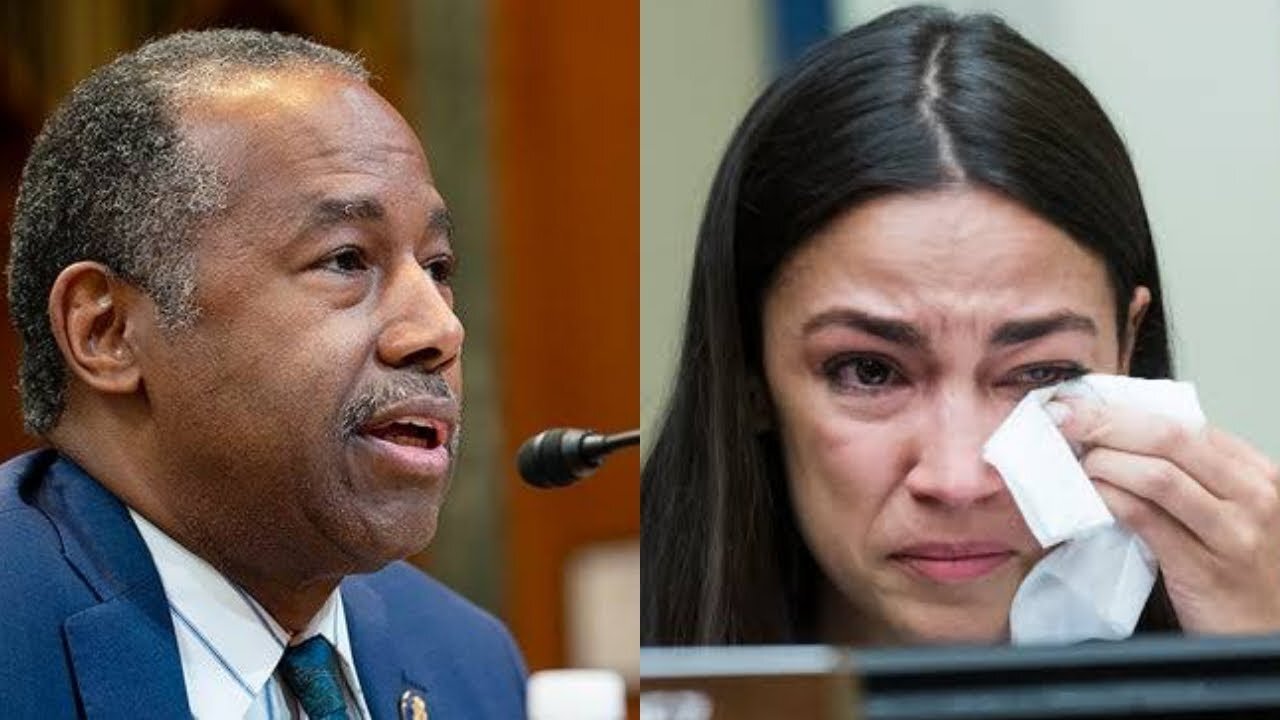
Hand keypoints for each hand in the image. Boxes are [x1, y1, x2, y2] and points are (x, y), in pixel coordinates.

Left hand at [1051, 396, 1279, 633]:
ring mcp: (1233, 532)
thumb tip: (1118, 436)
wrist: (1265, 635)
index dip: (1125, 410)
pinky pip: (1147, 519)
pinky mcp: (1204, 568)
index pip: (1186, 424)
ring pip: (1158, 476)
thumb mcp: (1229, 512)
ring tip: (1075, 461)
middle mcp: (1254, 496)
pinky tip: (1089, 494)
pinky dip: (1110, 498)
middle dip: (1107, 423)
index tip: (1080, 403)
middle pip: (1171, 439)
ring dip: (1105, 462)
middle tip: (1064, 418)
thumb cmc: (1239, 571)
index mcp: (1257, 472)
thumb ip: (1192, 475)